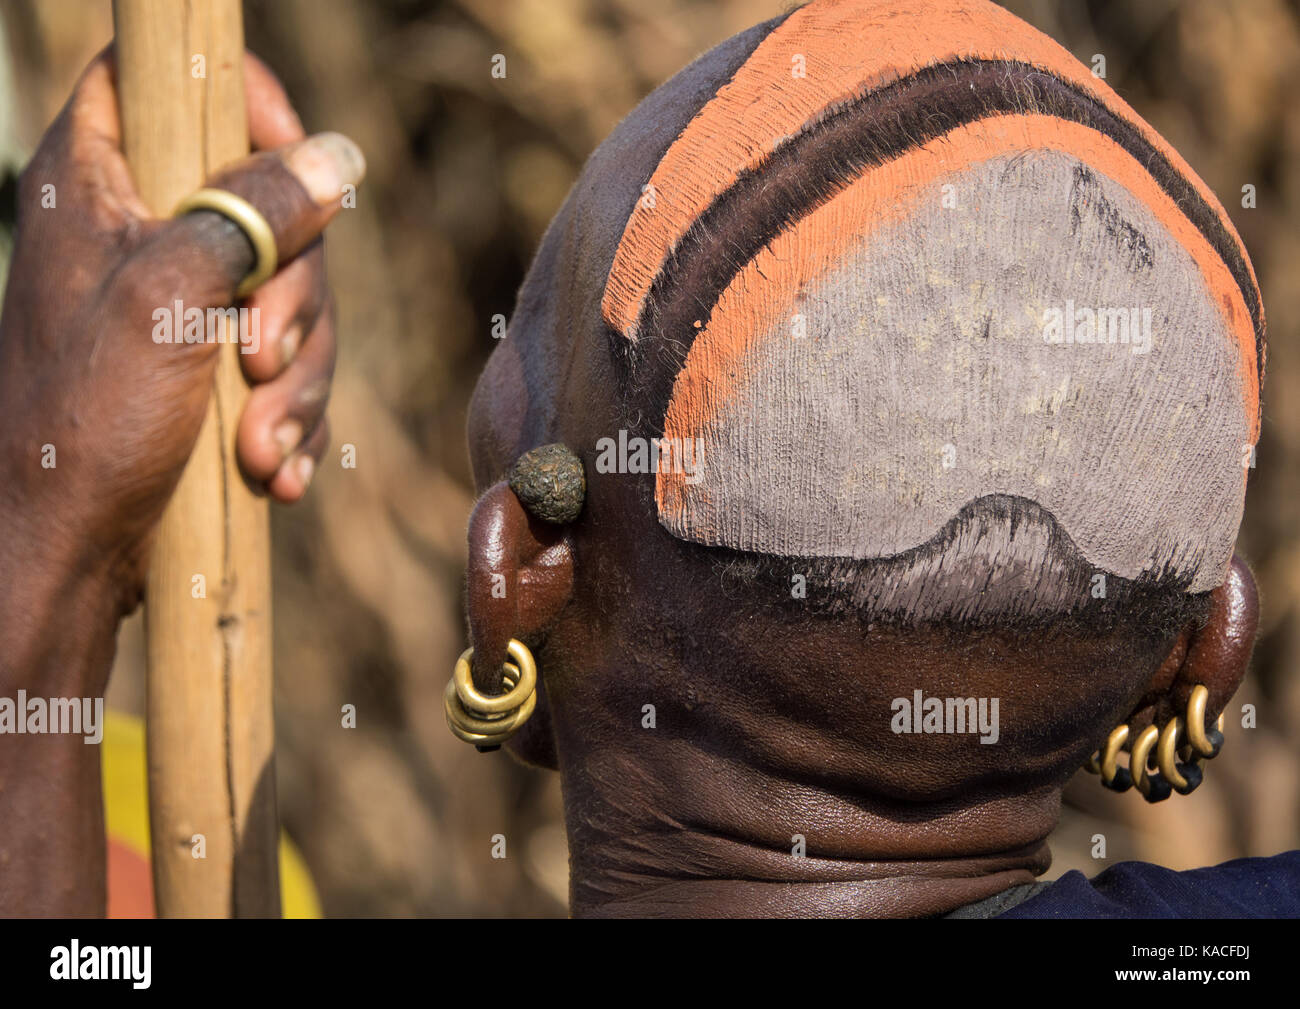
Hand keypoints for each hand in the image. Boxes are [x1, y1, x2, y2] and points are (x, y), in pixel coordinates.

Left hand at [0, 49, 362, 613]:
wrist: (64, 553)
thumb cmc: (86, 423)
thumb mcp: (171, 299)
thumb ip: (251, 214)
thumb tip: (336, 158)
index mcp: (97, 180)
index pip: (169, 79)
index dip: (241, 103)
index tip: (292, 168)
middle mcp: (139, 230)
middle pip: (265, 203)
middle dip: (292, 296)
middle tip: (260, 358)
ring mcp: (179, 303)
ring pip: (288, 295)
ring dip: (295, 378)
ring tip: (263, 445)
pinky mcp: (206, 367)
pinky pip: (284, 364)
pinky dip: (290, 415)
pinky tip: (274, 468)